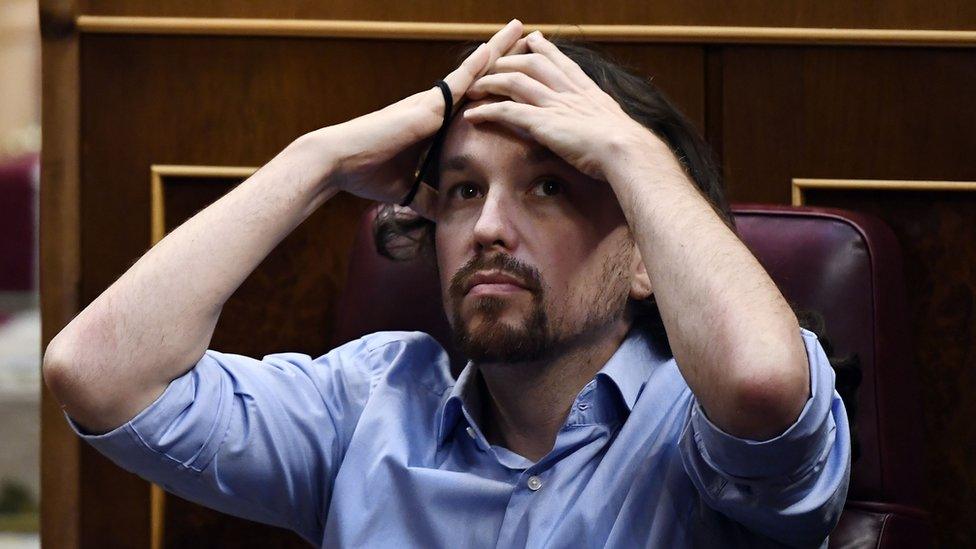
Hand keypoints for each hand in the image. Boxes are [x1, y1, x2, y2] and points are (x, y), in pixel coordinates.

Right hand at [310, 19, 524, 219]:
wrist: (340, 163)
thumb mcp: (408, 189)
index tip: (519, 71)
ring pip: (474, 71)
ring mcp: (432, 103)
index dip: (495, 83)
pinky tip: (493, 48)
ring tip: (522, 27)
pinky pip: (457, 83)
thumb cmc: (367, 173)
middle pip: (479, 76)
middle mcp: (435, 106)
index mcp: (434, 123)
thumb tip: (443, 215)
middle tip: (531, 35)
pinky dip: (475, 66)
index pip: (473, 99)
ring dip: (498, 49)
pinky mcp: (426, 107)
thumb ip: (428, 198)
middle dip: (504, 56)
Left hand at [462, 31, 658, 181]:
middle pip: (530, 63)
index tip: (532, 38)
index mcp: (585, 89)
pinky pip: (506, 110)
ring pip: (513, 82)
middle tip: (489, 64)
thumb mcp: (615, 125)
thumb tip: (607, 127)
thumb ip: (602, 119)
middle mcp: (567, 90)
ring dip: (489, 83)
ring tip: (471, 88)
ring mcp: (553, 103)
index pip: (560, 60)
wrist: (626, 150)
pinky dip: (487, 111)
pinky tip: (472, 116)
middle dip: (507, 61)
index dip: (543, 48)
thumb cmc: (626, 145)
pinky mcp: (541, 121)